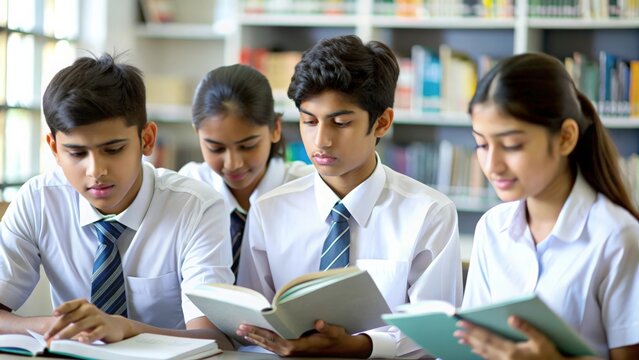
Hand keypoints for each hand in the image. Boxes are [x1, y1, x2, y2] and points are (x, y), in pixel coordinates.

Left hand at [44, 298, 131, 343]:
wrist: (115, 326)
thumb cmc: (93, 322)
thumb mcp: (81, 316)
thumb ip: (68, 318)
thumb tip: (49, 329)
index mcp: (83, 304)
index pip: (70, 305)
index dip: (62, 309)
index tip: (54, 314)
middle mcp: (90, 309)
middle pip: (71, 317)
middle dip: (58, 327)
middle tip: (48, 336)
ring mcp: (98, 318)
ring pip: (80, 325)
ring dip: (67, 333)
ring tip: (58, 339)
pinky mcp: (105, 328)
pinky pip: (95, 333)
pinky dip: (88, 337)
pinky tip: (81, 340)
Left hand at [236, 320, 371, 356]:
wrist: (343, 349)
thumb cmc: (337, 339)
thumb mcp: (334, 331)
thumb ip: (325, 328)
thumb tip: (318, 322)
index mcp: (300, 346)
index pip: (276, 340)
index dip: (261, 334)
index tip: (250, 328)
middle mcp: (293, 350)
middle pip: (269, 343)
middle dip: (254, 335)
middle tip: (240, 328)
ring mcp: (292, 351)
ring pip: (269, 346)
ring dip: (256, 339)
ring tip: (244, 332)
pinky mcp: (293, 350)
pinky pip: (274, 346)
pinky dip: (264, 341)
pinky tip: (258, 337)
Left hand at [453, 316, 564, 359]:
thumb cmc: (550, 354)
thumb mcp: (542, 339)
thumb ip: (527, 328)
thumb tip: (511, 318)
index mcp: (512, 351)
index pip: (487, 338)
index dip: (473, 330)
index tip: (462, 323)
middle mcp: (506, 359)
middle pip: (482, 346)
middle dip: (468, 337)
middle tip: (456, 329)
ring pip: (484, 354)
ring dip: (471, 345)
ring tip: (461, 338)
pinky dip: (480, 354)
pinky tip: (475, 350)